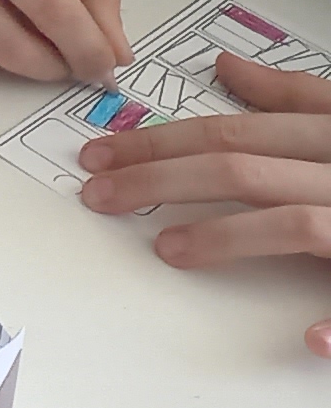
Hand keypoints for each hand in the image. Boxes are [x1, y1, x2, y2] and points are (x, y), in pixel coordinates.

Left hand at [78, 51, 330, 360]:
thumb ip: (299, 96)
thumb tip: (227, 70)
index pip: (236, 132)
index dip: (160, 140)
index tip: (99, 154)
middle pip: (245, 167)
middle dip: (161, 178)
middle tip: (99, 195)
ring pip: (297, 220)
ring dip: (227, 238)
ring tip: (166, 249)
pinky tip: (312, 337)